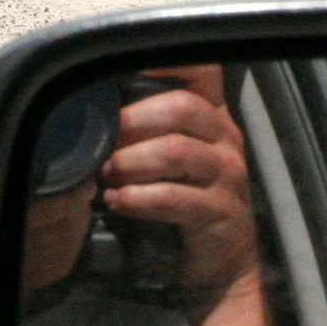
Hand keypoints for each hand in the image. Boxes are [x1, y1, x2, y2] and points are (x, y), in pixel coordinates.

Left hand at [100, 66, 259, 313]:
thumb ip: (151, 129)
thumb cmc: (186, 200)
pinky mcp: (221, 213)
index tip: (128, 67)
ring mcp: (228, 176)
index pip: (203, 70)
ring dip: (131, 161)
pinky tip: (119, 202)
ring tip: (107, 175)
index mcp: (214, 117)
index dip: (167, 61)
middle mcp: (227, 139)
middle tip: (104, 142)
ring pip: (175, 151)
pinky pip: (174, 198)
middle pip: (182, 107)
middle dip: (133, 120)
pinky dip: (139, 198)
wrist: (220, 264)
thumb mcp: (176, 157)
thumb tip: (98, 108)